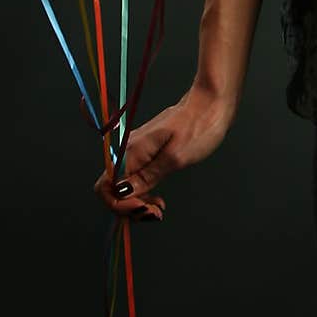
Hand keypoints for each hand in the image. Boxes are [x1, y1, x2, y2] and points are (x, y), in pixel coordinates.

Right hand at [93, 82, 235, 220]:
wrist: (210, 103)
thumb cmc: (198, 126)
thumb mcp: (175, 157)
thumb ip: (147, 176)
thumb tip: (122, 192)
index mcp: (131, 150)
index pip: (105, 186)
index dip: (120, 204)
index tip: (144, 208)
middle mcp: (128, 150)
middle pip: (112, 188)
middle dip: (129, 207)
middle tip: (154, 213)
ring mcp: (136, 150)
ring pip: (123, 186)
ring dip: (137, 203)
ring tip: (158, 210)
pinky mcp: (146, 152)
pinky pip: (135, 178)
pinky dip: (143, 194)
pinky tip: (157, 200)